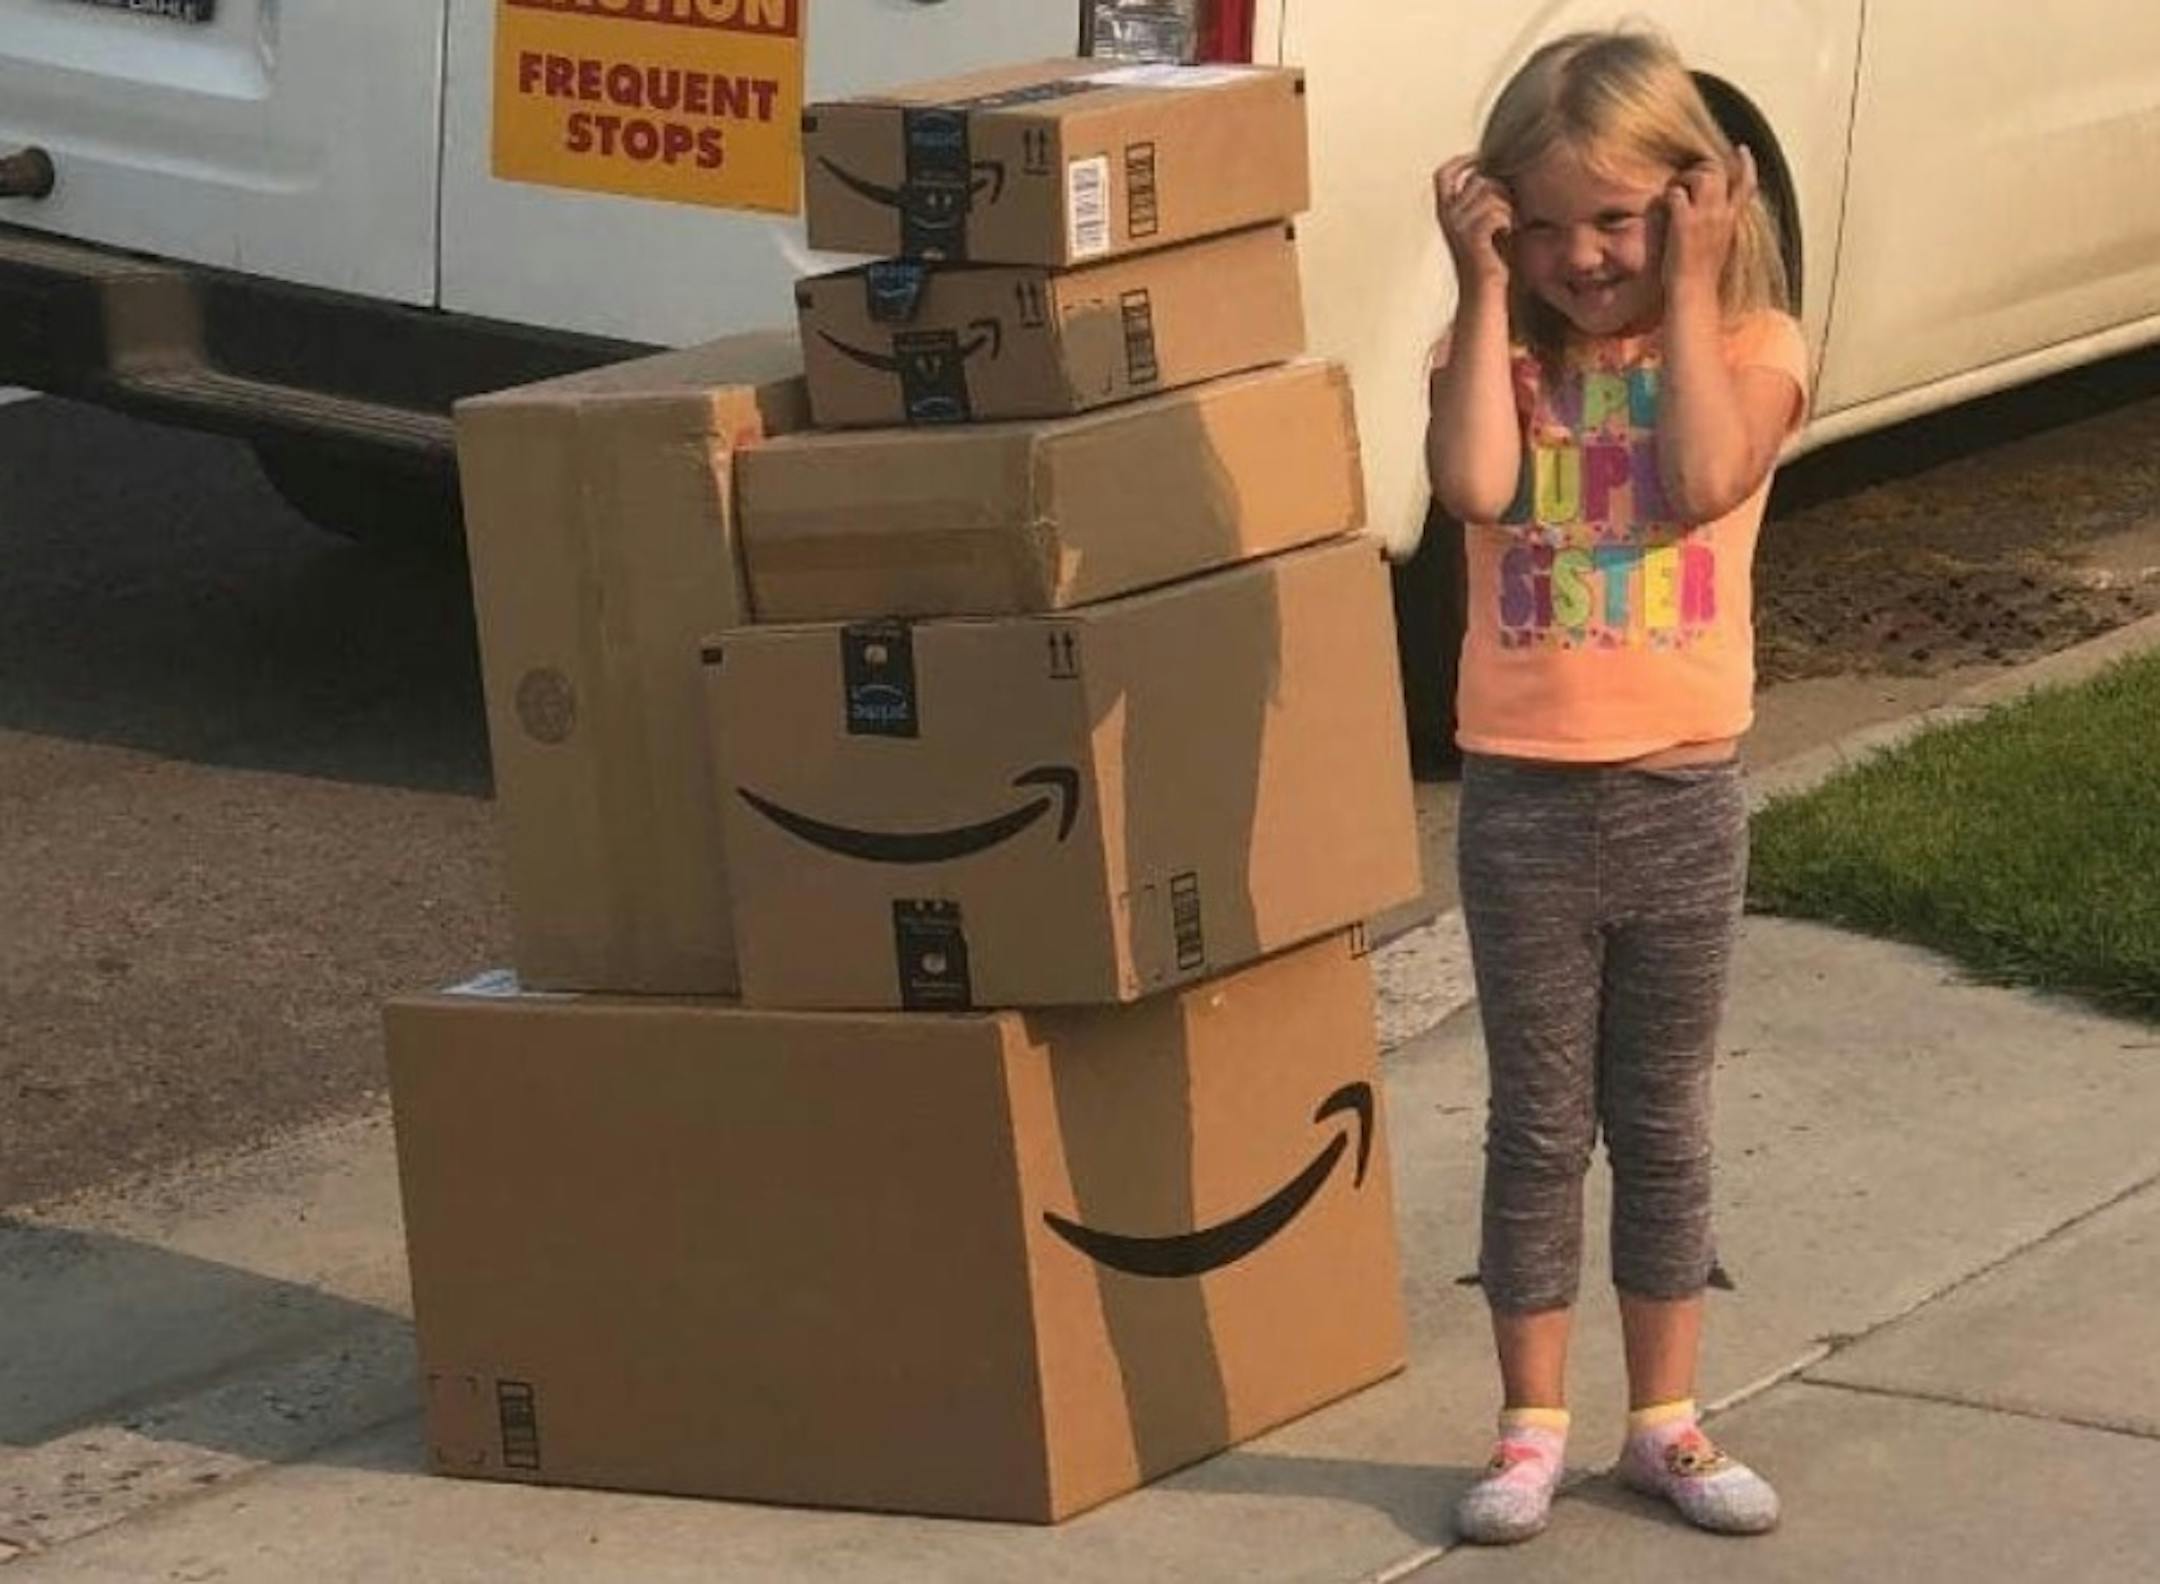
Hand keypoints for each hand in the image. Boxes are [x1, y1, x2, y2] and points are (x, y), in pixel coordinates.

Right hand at [1434, 154, 1513, 293]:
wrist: (1486, 293)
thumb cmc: (1492, 259)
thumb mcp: (1487, 222)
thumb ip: (1487, 197)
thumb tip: (1500, 170)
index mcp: (1445, 211)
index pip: (1444, 175)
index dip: (1462, 161)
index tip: (1481, 158)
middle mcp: (1447, 217)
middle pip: (1479, 180)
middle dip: (1501, 190)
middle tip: (1512, 213)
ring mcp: (1458, 227)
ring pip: (1491, 194)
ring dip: (1509, 207)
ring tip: (1512, 225)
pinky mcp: (1472, 239)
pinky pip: (1497, 212)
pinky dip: (1509, 220)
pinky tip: (1510, 233)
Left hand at [1662, 144, 1756, 299]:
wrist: (1693, 294)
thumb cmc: (1701, 278)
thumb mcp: (1719, 248)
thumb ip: (1718, 229)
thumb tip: (1712, 219)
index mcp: (1731, 222)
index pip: (1747, 185)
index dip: (1745, 164)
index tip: (1741, 150)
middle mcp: (1721, 215)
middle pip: (1719, 172)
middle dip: (1701, 169)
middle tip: (1683, 182)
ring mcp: (1704, 217)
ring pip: (1700, 175)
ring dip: (1682, 179)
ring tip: (1672, 195)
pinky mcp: (1685, 222)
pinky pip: (1675, 193)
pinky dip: (1666, 196)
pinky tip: (1661, 209)